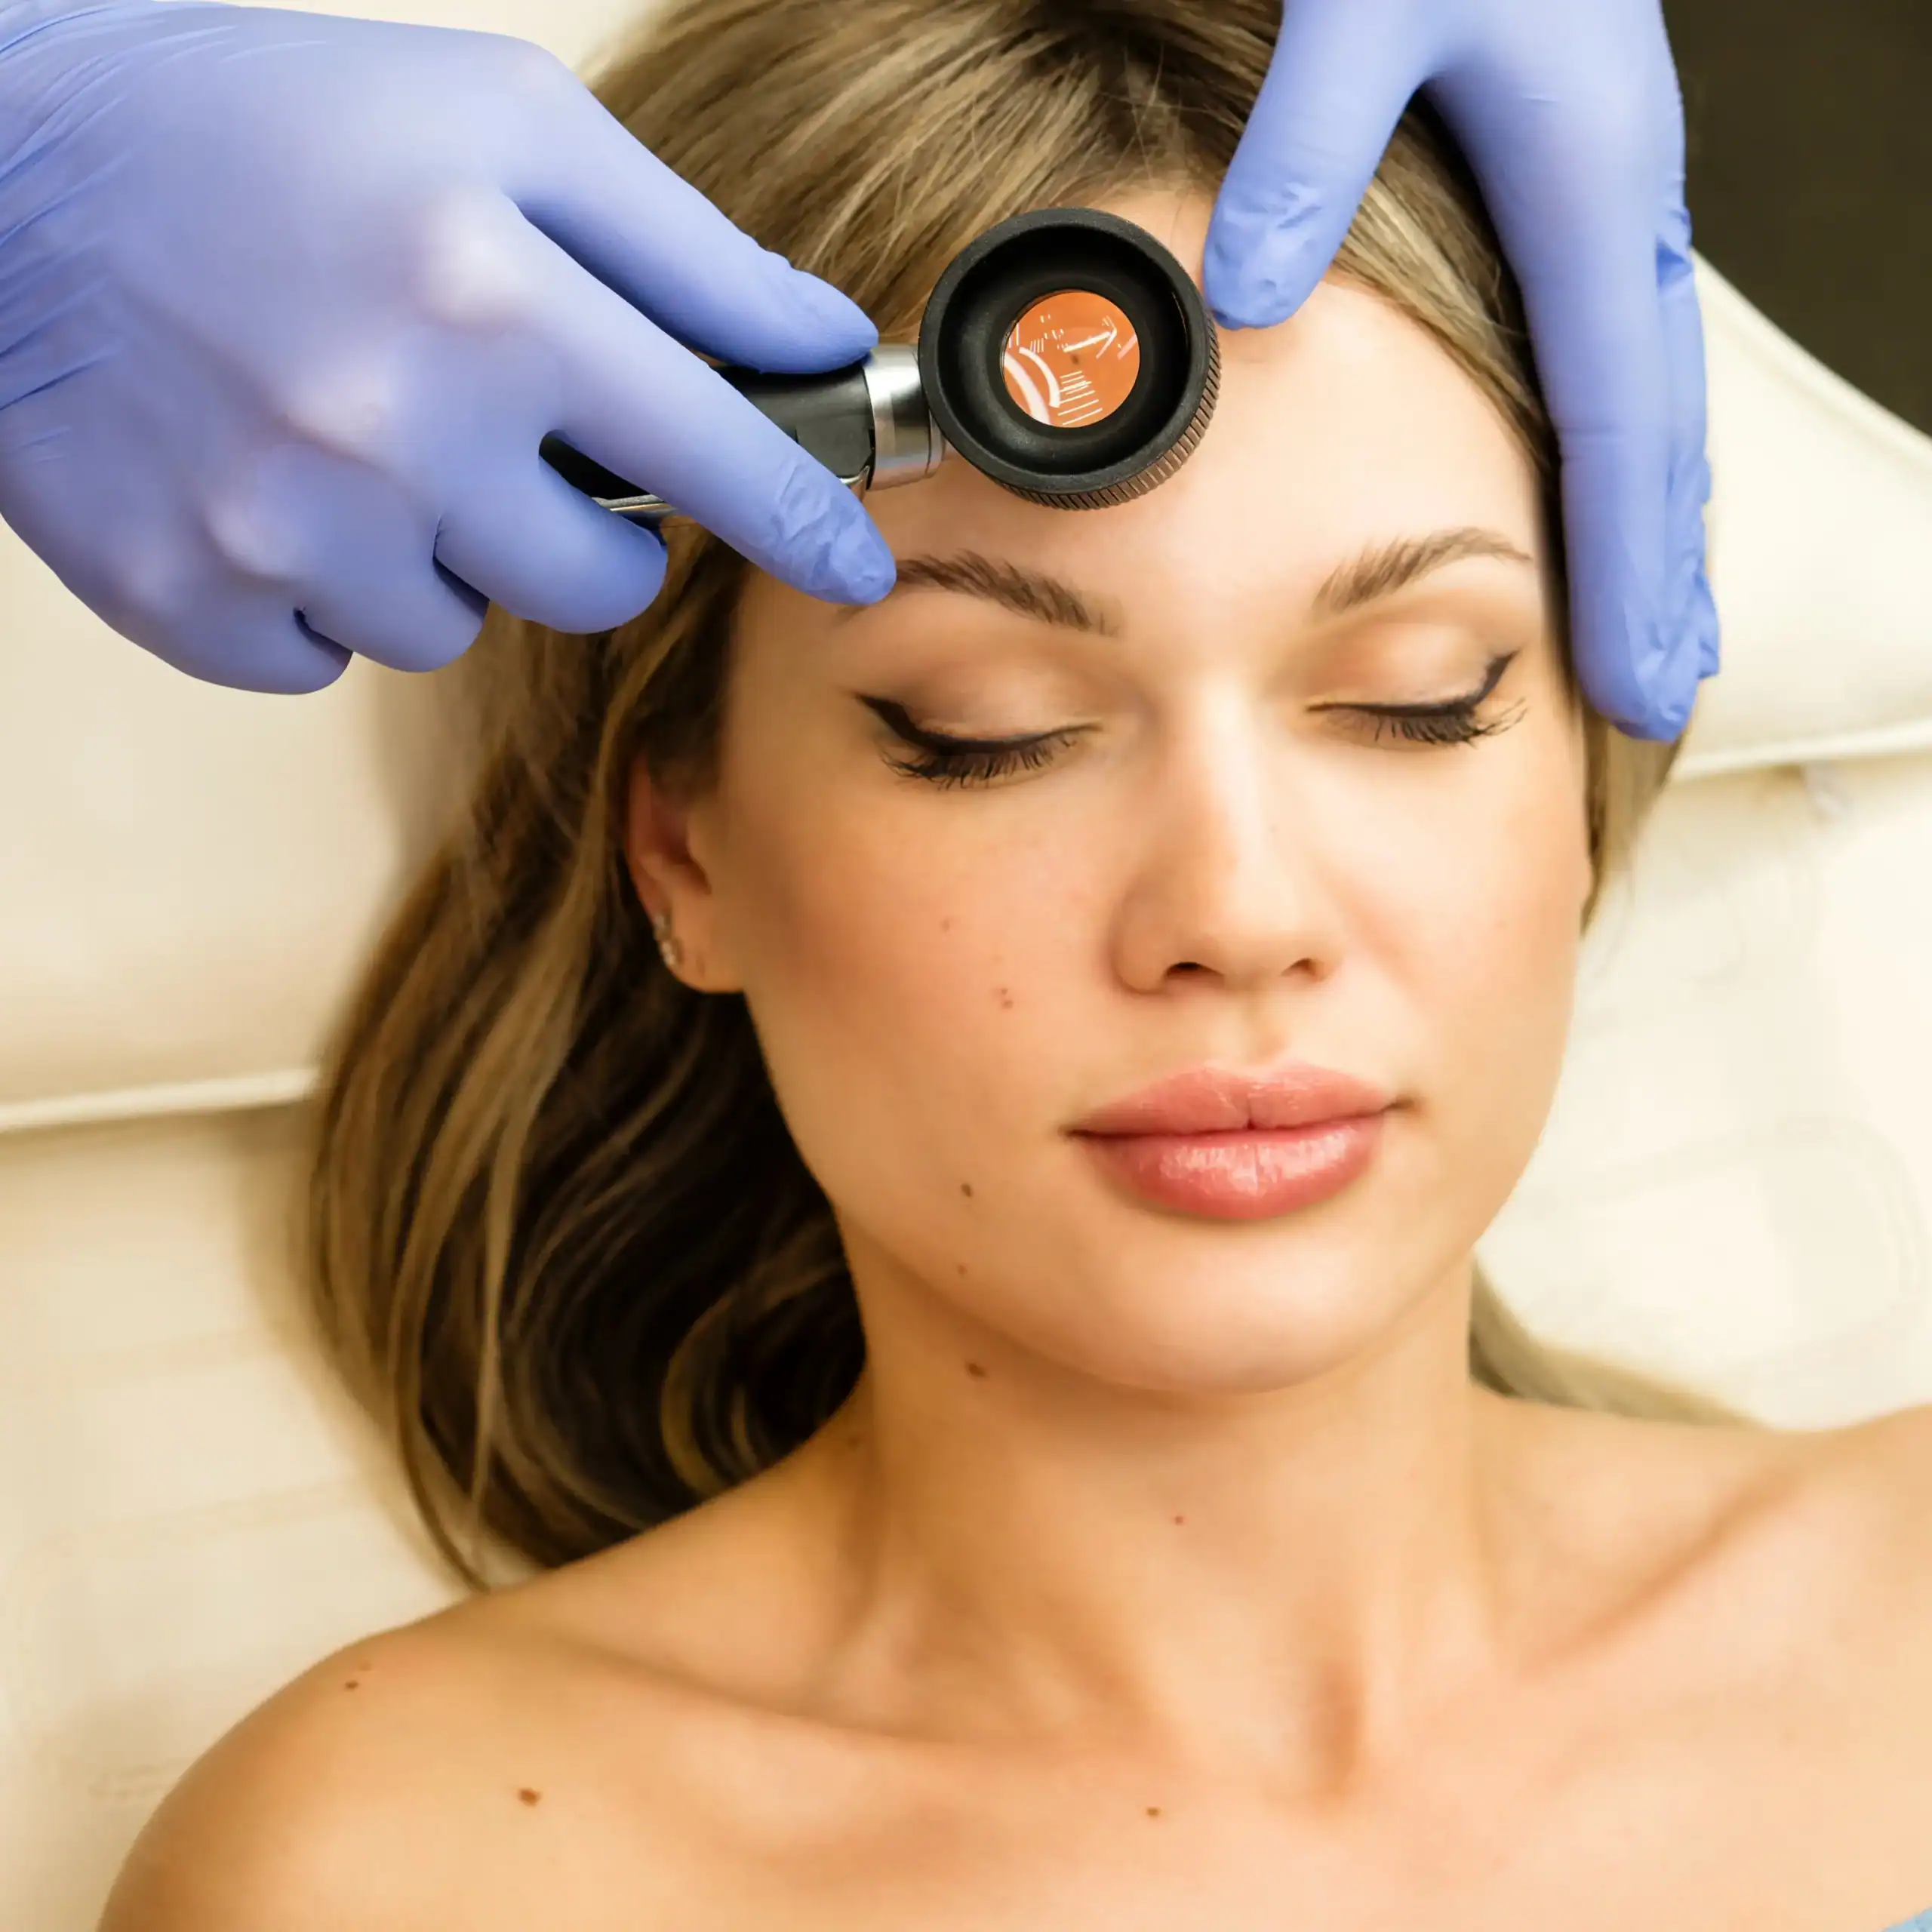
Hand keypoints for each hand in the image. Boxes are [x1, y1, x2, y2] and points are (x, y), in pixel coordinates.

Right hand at [0, 1, 895, 691]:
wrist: (3, 161)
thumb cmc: (271, 124)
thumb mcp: (501, 123)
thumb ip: (684, 247)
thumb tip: (816, 347)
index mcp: (495, 298)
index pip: (720, 458)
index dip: (805, 521)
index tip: (854, 566)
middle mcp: (396, 430)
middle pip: (595, 583)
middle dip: (588, 529)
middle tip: (517, 443)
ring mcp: (284, 532)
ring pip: (454, 626)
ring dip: (439, 549)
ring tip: (356, 429)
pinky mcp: (192, 598)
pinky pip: (328, 657)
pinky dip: (324, 589)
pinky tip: (274, 483)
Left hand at [1203, 0, 1716, 740]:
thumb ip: (1311, 144)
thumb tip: (1247, 297)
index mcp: (1590, 185)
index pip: (1618, 427)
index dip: (1623, 569)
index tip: (1636, 683)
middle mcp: (1623, 202)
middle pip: (1661, 430)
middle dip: (1664, 573)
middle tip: (1668, 695)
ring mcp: (1613, 189)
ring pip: (1651, 388)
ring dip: (1655, 516)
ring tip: (1653, 619)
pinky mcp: (1580, 169)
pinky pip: (1615, 338)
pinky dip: (1621, 433)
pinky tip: (1602, 476)